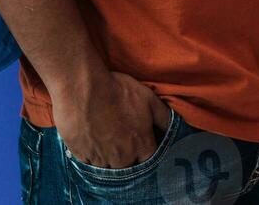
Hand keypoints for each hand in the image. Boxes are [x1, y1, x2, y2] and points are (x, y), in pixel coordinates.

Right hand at [52, 70, 171, 168]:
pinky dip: (91, 157)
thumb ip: (164, 117)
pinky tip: (91, 142)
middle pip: (128, 167)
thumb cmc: (118, 91)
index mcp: (141, 146)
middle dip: (127, 157)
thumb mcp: (148, 98)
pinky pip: (89, 164)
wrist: (84, 89)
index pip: (149, 161)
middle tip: (120, 141)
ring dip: (108, 158)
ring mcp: (101, 160)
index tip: (141, 144)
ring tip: (104, 141)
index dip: (145, 153)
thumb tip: (176, 128)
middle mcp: (123, 158)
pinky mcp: (82, 157)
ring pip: (108, 168)